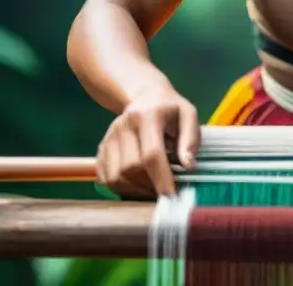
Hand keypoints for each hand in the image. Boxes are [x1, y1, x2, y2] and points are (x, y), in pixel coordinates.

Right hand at [96, 83, 199, 197]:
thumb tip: (188, 166)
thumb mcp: (188, 115)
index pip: (151, 154)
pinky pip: (105, 178)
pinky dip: (121, 188)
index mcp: (147, 116)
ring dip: (135, 190)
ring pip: (115, 177)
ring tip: (153, 188)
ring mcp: (109, 137)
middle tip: (165, 190)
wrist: (146, 97)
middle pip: (131, 168)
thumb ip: (191, 139)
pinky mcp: (102, 148)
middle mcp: (123, 126)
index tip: (172, 196)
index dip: (161, 178)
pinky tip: (137, 184)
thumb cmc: (170, 109)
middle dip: (149, 185)